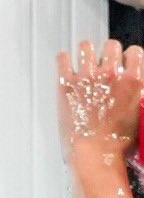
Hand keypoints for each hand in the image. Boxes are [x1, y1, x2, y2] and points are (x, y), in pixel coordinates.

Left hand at [57, 39, 143, 161]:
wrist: (94, 152)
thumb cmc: (117, 141)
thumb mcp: (139, 115)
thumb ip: (136, 94)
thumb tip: (134, 88)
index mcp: (133, 81)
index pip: (135, 52)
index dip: (131, 55)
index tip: (126, 59)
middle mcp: (110, 74)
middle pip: (111, 45)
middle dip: (110, 52)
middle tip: (106, 60)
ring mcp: (86, 77)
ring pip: (86, 46)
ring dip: (87, 51)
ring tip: (86, 59)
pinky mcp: (66, 83)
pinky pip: (62, 57)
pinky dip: (64, 58)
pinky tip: (67, 63)